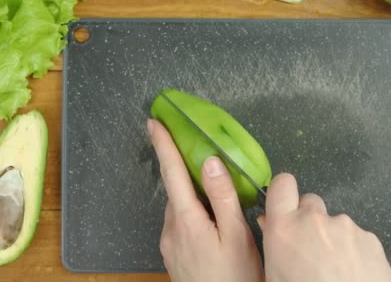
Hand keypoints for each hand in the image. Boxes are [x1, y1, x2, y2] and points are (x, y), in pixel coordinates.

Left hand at [148, 119, 263, 281]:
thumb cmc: (235, 277)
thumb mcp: (236, 237)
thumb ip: (222, 198)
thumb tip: (210, 162)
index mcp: (187, 220)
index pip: (173, 174)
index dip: (164, 146)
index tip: (154, 123)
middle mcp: (171, 229)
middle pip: (176, 189)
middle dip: (182, 168)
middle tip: (195, 151)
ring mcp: (170, 244)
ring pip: (180, 207)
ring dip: (192, 193)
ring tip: (215, 193)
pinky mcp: (174, 254)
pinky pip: (182, 222)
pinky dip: (193, 211)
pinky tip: (212, 220)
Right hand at [258, 173, 390, 281]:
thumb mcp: (275, 277)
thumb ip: (273, 243)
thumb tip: (269, 224)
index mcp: (284, 230)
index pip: (282, 184)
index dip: (283, 192)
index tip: (283, 204)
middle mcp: (315, 220)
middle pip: (309, 202)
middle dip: (308, 219)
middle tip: (308, 248)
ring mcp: (345, 226)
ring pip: (334, 222)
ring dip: (332, 238)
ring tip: (333, 270)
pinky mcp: (370, 238)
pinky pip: (356, 237)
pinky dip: (354, 250)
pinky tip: (351, 274)